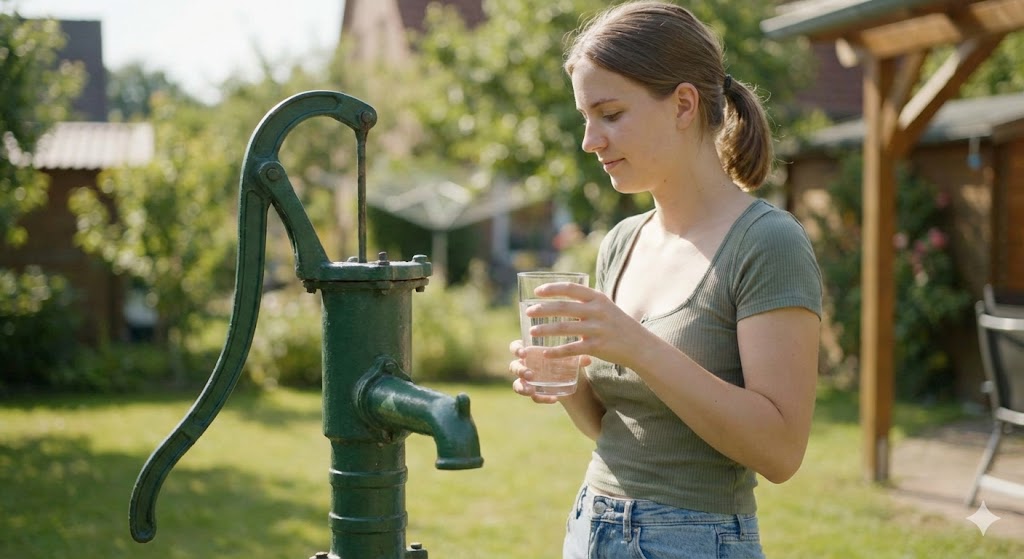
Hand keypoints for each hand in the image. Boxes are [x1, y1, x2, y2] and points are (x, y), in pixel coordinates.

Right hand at [508, 339, 590, 403]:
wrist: (576, 381)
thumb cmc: (570, 361)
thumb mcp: (573, 358)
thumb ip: (578, 358)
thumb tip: (587, 359)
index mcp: (531, 351)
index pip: (516, 347)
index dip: (516, 349)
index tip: (524, 353)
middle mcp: (526, 365)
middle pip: (514, 366)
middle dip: (519, 370)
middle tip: (529, 374)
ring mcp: (529, 380)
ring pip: (517, 384)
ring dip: (522, 387)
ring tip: (531, 390)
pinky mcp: (536, 392)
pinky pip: (533, 397)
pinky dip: (541, 398)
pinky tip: (553, 399)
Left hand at [522, 281, 646, 368]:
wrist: (639, 345)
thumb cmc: (617, 324)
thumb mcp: (605, 307)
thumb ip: (586, 301)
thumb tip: (561, 295)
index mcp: (597, 298)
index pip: (570, 288)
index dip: (551, 289)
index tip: (537, 292)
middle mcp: (597, 311)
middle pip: (563, 307)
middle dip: (542, 309)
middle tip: (528, 312)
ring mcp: (597, 329)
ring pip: (564, 328)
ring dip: (545, 329)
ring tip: (532, 332)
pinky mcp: (597, 347)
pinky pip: (572, 349)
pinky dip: (557, 352)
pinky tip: (545, 353)